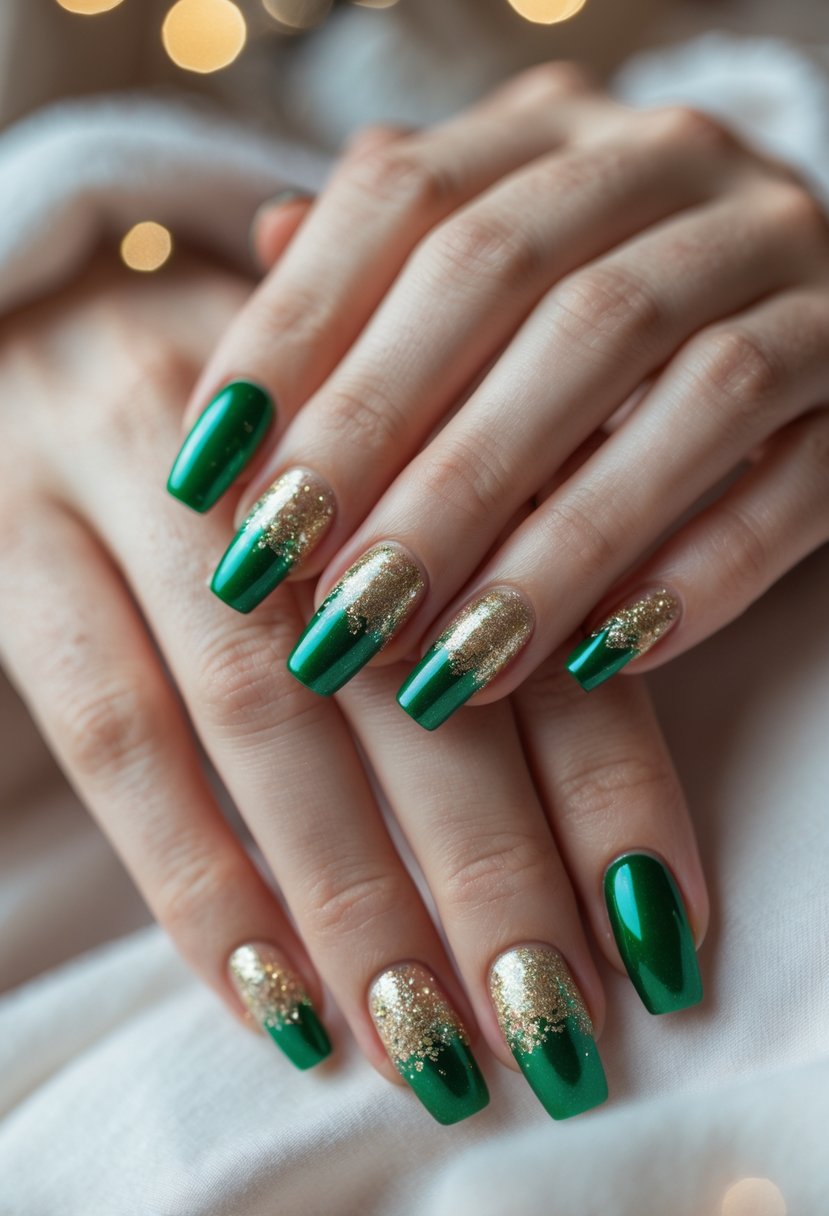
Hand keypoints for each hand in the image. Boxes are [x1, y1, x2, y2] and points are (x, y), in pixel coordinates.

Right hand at [0, 249, 705, 1125]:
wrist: (39, 310)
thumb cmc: (257, 403)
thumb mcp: (382, 430)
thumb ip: (485, 530)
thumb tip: (616, 681)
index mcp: (401, 400)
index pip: (527, 608)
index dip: (603, 778)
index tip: (653, 928)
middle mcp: (276, 446)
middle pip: (400, 675)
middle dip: (487, 867)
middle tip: (553, 1025)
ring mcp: (129, 489)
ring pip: (256, 716)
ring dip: (350, 897)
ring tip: (426, 1043)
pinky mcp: (15, 553)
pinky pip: (108, 733)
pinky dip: (193, 876)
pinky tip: (267, 996)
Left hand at [175, 61, 828, 726]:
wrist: (809, 309)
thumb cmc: (594, 310)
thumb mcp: (488, 265)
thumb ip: (389, 262)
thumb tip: (263, 242)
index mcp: (556, 128)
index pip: (403, 203)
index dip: (295, 340)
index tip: (210, 484)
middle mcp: (677, 170)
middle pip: (516, 293)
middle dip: (401, 463)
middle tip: (317, 606)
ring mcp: (793, 265)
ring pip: (670, 394)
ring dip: (543, 547)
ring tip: (440, 670)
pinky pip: (792, 485)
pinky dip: (695, 579)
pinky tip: (598, 667)